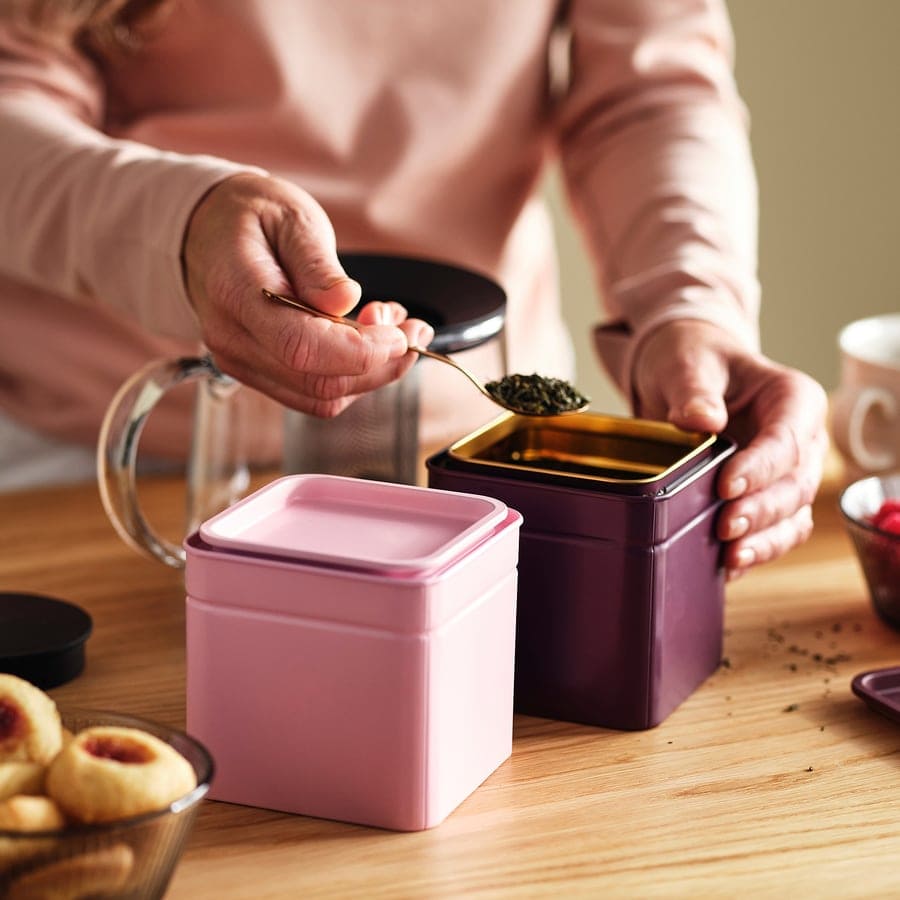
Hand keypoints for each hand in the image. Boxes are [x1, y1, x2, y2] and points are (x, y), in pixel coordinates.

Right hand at [182, 172, 432, 415]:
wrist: (205, 232)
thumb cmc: (251, 217)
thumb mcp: (290, 217)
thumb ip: (317, 262)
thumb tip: (346, 300)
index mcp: (236, 292)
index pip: (301, 347)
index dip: (360, 351)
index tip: (400, 333)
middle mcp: (233, 338)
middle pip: (318, 382)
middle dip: (381, 365)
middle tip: (415, 330)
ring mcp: (241, 362)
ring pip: (321, 397)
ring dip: (373, 374)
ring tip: (395, 329)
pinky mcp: (258, 373)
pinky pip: (313, 393)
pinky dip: (352, 375)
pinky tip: (368, 342)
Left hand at [632, 320, 828, 577]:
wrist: (684, 376)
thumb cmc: (693, 361)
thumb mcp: (686, 363)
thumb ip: (693, 390)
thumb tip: (701, 418)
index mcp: (793, 399)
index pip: (787, 440)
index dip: (761, 468)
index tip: (727, 486)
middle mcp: (802, 440)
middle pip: (796, 485)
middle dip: (762, 511)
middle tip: (724, 527)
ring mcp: (788, 474)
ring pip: (792, 517)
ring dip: (763, 540)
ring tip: (730, 556)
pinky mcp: (767, 499)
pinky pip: (773, 533)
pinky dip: (755, 551)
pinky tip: (727, 566)